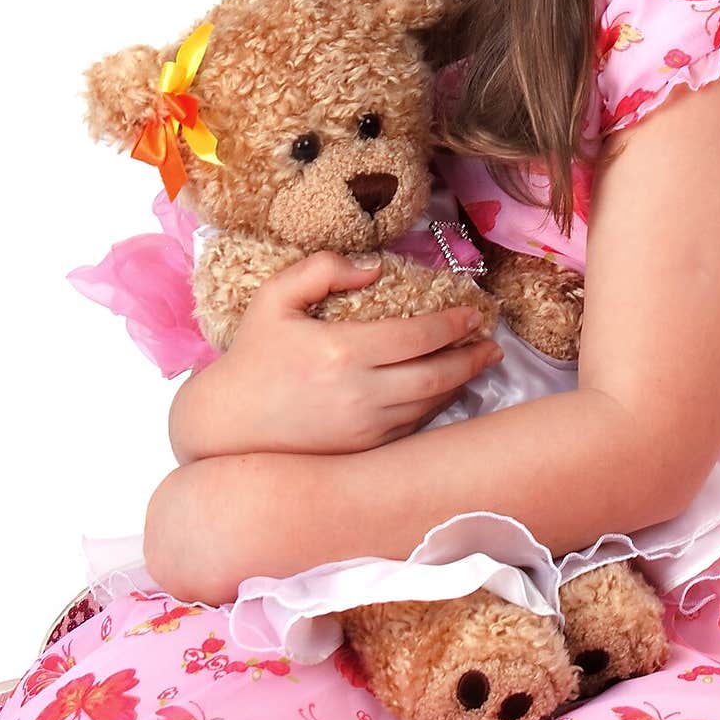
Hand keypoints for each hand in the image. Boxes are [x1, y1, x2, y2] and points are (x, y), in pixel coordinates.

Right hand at [169, 251, 502, 460]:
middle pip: (436, 376)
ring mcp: (363, 429)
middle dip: (472, 357)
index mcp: (342, 352)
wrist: (226, 425)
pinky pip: (411, 427)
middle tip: (492, 343)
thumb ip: (321, 270)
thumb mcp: (274, 298)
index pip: (417, 337)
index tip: (473, 312)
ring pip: (429, 405)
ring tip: (479, 363)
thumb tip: (374, 267)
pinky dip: (434, 407)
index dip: (452, 324)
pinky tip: (443, 390)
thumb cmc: (252, 356)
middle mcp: (359, 394)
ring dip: (460, 383)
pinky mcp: (361, 451)